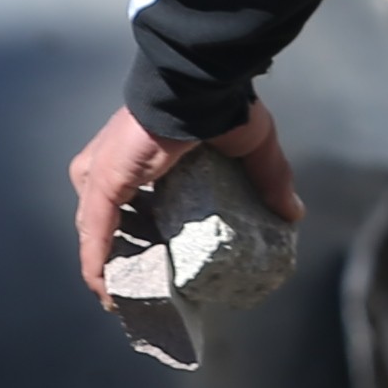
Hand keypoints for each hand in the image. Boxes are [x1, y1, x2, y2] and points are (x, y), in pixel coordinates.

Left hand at [67, 97, 301, 302]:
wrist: (200, 87)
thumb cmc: (221, 107)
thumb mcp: (251, 149)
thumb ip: (269, 179)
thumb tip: (293, 212)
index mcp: (140, 153)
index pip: (125, 198)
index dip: (133, 230)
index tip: (149, 259)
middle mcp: (111, 162)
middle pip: (104, 218)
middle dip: (116, 253)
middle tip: (138, 287)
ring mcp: (101, 172)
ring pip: (94, 230)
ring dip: (106, 267)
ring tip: (122, 300)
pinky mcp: (102, 181)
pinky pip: (94, 234)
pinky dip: (97, 267)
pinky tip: (108, 294)